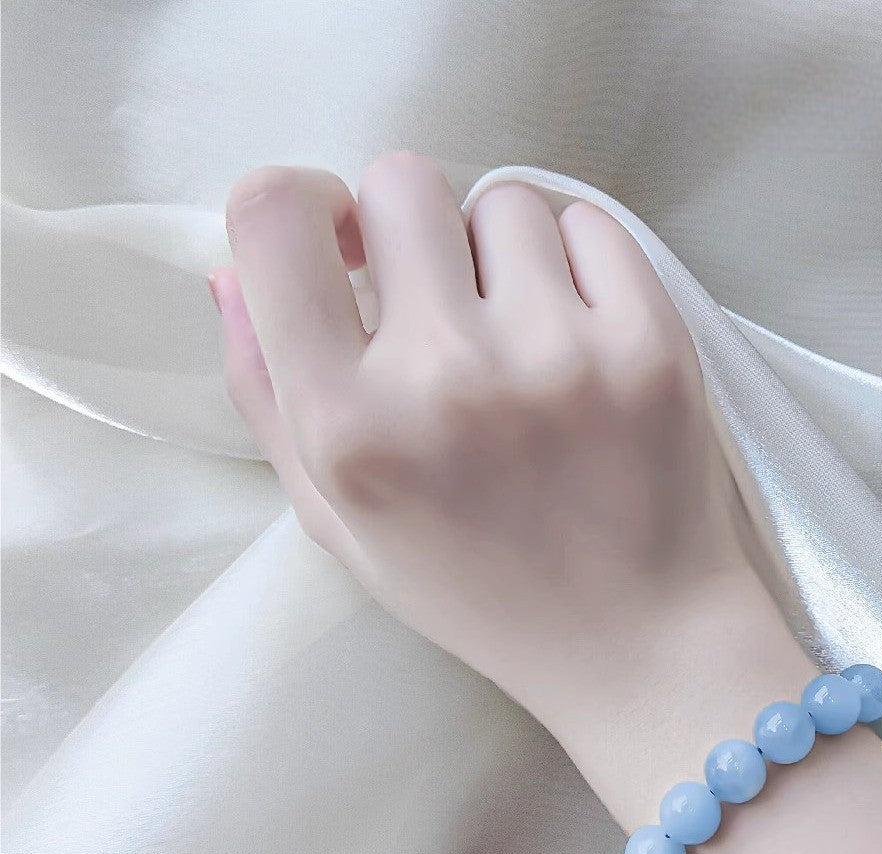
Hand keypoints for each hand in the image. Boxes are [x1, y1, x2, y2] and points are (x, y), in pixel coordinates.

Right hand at [214, 153, 756, 720]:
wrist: (638, 640)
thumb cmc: (479, 593)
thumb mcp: (342, 523)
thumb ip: (268, 398)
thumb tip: (231, 269)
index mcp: (350, 428)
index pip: (273, 217)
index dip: (301, 210)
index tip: (340, 246)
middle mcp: (446, 376)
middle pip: (398, 183)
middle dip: (404, 230)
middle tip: (438, 299)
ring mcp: (559, 353)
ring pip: (500, 202)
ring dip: (496, 252)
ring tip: (520, 334)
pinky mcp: (649, 342)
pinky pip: (591, 223)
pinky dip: (576, 260)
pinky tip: (578, 331)